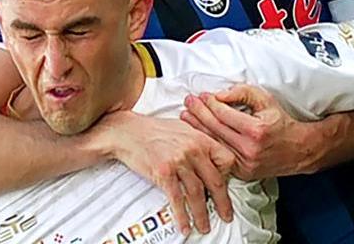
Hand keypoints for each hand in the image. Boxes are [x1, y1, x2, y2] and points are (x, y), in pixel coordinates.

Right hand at [94, 110, 235, 235]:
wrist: (126, 131)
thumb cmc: (151, 130)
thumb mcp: (182, 128)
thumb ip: (198, 142)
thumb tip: (209, 159)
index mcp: (199, 138)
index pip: (226, 160)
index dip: (228, 175)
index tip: (225, 186)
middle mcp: (192, 149)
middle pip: (215, 181)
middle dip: (222, 203)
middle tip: (225, 215)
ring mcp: (178, 161)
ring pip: (197, 194)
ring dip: (202, 214)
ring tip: (204, 225)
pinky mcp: (163, 172)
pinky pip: (177, 199)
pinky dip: (182, 215)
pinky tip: (185, 224)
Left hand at [180, 85, 316, 179]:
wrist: (299, 149)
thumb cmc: (281, 123)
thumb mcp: (266, 100)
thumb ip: (242, 93)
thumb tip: (219, 94)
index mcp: (256, 131)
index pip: (223, 114)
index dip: (210, 103)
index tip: (202, 95)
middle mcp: (249, 150)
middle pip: (215, 128)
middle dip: (198, 113)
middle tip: (188, 102)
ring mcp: (244, 164)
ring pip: (213, 143)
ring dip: (197, 129)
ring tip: (186, 116)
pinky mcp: (242, 173)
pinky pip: (219, 156)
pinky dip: (207, 144)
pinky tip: (198, 134)